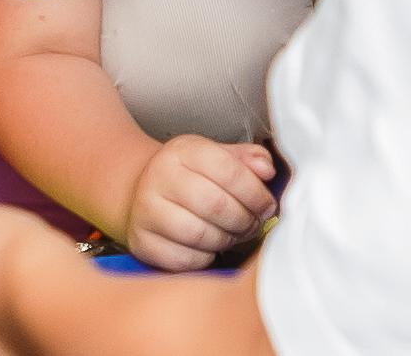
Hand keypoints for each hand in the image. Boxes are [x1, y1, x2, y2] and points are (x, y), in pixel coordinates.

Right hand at [122, 136, 275, 270]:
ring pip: (200, 234)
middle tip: (254, 224)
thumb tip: (267, 170)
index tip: (267, 205)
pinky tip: (210, 247)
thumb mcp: (217, 157)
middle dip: (244, 220)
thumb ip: (247, 160)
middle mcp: (160, 176)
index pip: (228, 170)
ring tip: (234, 234)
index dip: (256, 193)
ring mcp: (147, 210)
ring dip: (227, 239)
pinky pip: (184, 259)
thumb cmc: (190, 177)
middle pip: (215, 205)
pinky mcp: (142, 241)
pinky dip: (205, 258)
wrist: (143, 193)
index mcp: (183, 151)